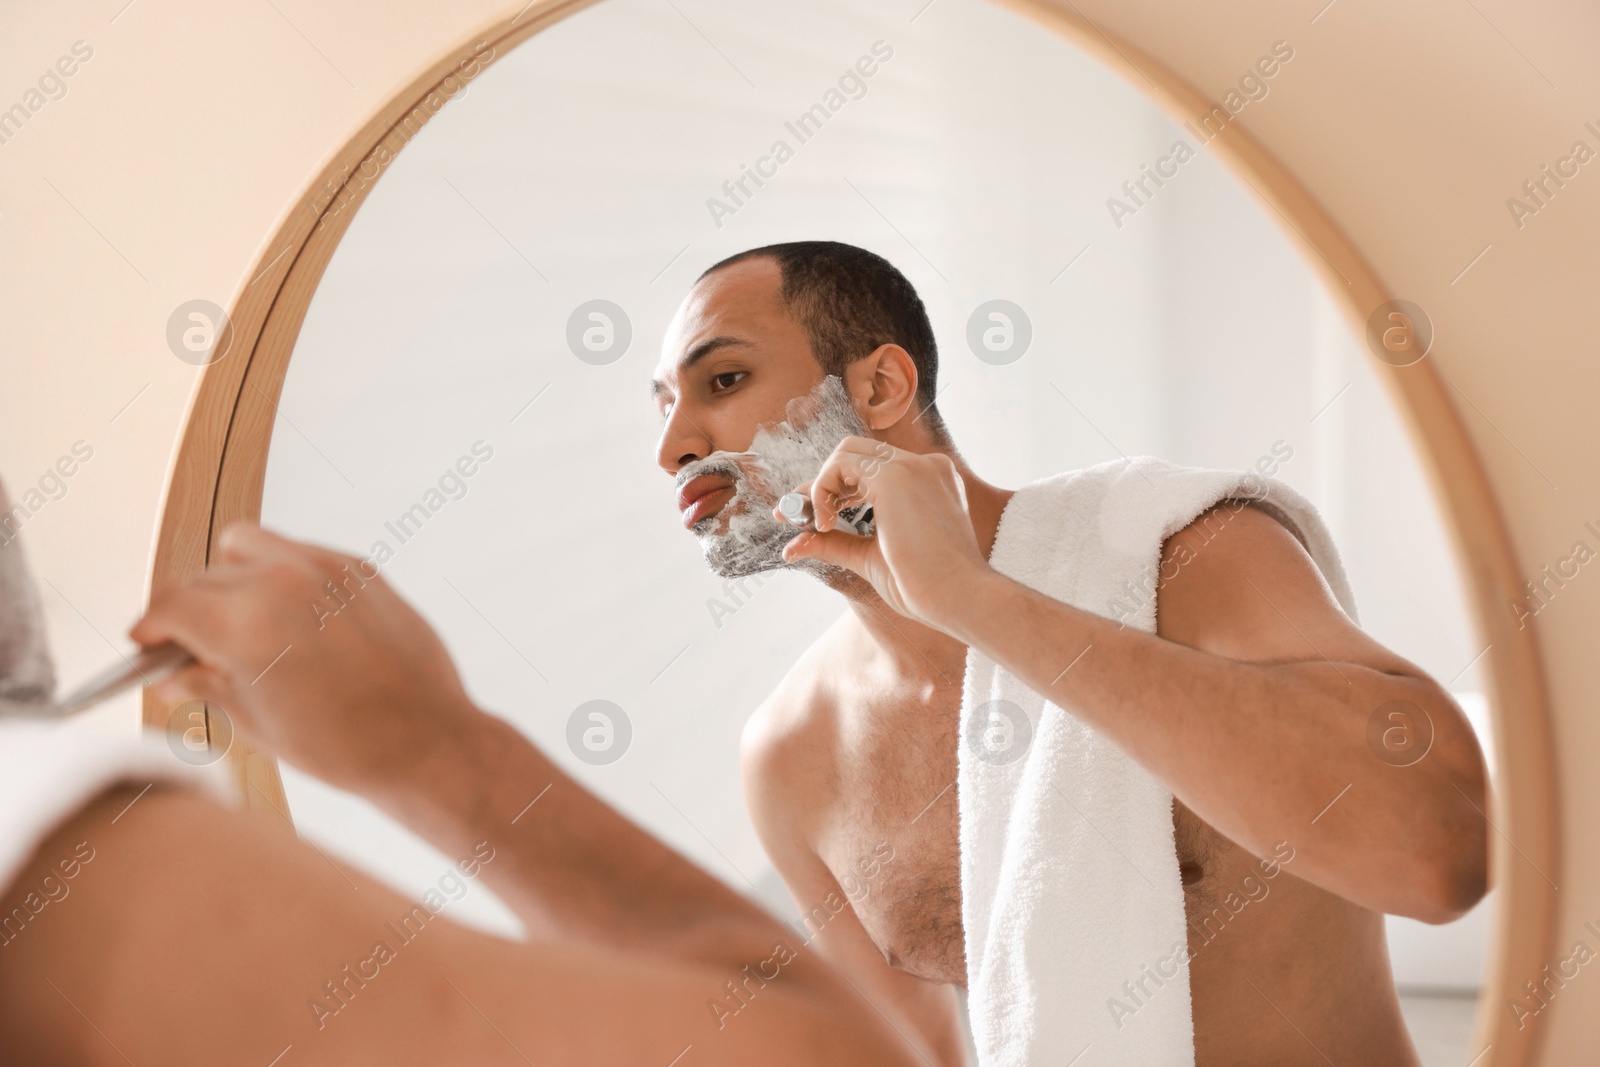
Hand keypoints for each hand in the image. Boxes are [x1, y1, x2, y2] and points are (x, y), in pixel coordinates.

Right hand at [130, 523, 480, 794]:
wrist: (424, 740)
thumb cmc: (345, 744)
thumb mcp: (255, 721)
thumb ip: (207, 684)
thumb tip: (174, 673)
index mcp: (245, 626)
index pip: (169, 603)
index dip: (150, 627)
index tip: (149, 642)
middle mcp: (283, 585)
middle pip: (204, 577)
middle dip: (191, 610)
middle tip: (195, 645)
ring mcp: (325, 570)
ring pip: (248, 545)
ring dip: (234, 576)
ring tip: (246, 622)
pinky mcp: (360, 569)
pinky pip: (300, 553)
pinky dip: (284, 577)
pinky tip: (295, 619)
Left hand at [779, 437, 989, 625]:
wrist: (958, 598)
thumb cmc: (925, 586)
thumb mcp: (870, 557)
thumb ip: (835, 543)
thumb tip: (793, 545)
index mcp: (928, 482)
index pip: (870, 469)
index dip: (834, 489)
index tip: (806, 515)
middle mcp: (924, 466)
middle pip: (855, 454)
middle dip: (820, 483)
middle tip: (796, 514)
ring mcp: (913, 466)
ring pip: (845, 454)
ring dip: (819, 487)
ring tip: (817, 525)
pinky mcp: (896, 476)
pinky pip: (840, 465)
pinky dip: (821, 490)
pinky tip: (825, 524)